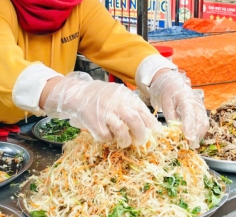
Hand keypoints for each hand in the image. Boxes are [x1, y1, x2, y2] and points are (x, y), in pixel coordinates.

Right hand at [43, 72, 159, 146]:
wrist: (80, 94)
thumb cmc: (103, 96)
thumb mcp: (120, 94)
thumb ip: (133, 106)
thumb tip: (150, 124)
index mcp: (125, 97)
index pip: (143, 112)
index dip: (151, 125)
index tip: (155, 133)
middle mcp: (116, 105)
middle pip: (135, 121)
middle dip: (141, 135)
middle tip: (141, 141)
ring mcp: (105, 115)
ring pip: (121, 132)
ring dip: (125, 140)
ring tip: (125, 141)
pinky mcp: (94, 124)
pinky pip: (106, 137)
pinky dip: (110, 139)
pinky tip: (109, 135)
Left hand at [148, 70, 208, 147]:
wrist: (172, 82)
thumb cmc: (167, 92)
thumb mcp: (165, 102)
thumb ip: (170, 116)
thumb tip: (174, 130)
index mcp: (185, 99)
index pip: (189, 115)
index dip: (189, 128)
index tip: (188, 138)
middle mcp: (196, 103)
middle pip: (201, 122)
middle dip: (196, 135)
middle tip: (189, 146)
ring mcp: (201, 107)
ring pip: (204, 124)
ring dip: (199, 135)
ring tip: (190, 144)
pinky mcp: (201, 111)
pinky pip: (203, 123)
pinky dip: (199, 132)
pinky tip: (192, 138)